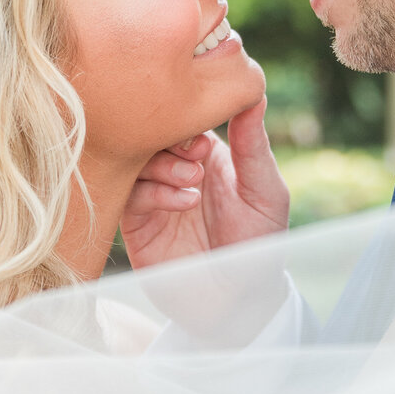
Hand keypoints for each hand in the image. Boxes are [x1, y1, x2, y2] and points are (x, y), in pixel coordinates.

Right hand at [121, 98, 289, 270]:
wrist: (238, 303)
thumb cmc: (259, 245)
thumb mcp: (264, 190)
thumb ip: (253, 144)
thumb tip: (254, 89)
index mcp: (206, 156)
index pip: (184, 118)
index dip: (189, 118)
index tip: (209, 137)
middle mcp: (175, 171)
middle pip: (154, 133)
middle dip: (173, 140)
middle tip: (199, 157)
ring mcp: (153, 197)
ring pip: (136, 160)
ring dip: (163, 165)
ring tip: (194, 182)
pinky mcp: (136, 225)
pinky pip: (130, 195)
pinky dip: (153, 192)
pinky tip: (183, 203)